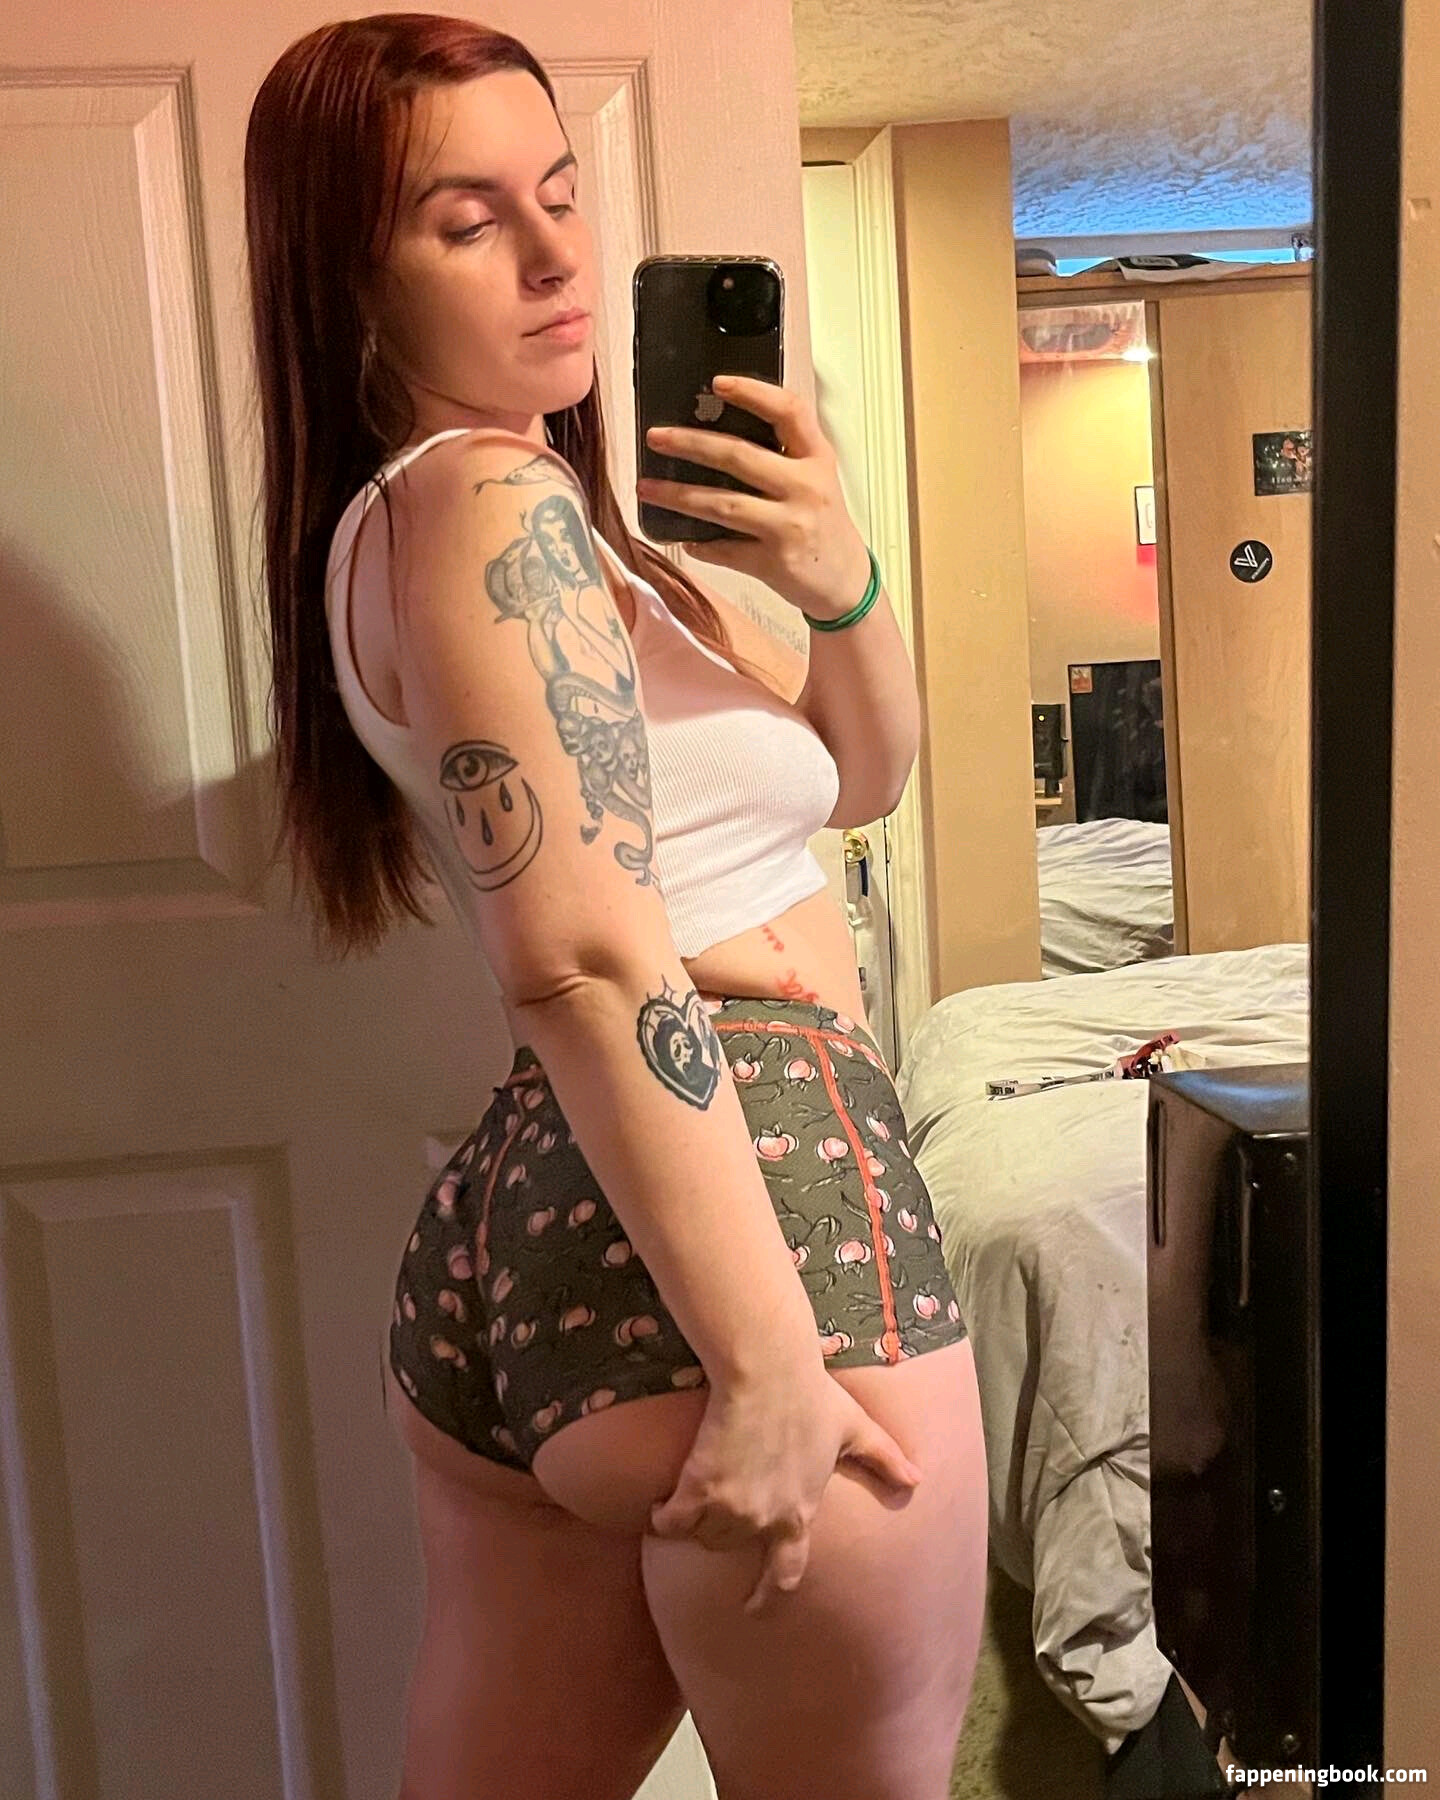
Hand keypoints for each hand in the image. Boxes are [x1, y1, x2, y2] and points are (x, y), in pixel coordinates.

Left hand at [636, 374, 871, 618]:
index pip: (789, 412)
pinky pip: (724, 550)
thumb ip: (783, 455)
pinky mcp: (774, 562)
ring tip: (646, 488)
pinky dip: (699, 544)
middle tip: (656, 438)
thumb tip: (714, 435)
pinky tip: (682, 538)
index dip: (753, 393)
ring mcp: (789, 526)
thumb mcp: (816, 478)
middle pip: (739, 456)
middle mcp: (805, 487)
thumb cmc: (823, 523)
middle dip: (690, 444)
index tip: (718, 383)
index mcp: (816, 458)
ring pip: (722, 504)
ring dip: (678, 496)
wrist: (846, 582)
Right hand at [647, 1361, 922, 1615]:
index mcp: (800, 1513)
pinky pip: (669, 1522)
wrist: (768, 1370)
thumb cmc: (811, 1394)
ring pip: (700, 1535)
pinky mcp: (698, 1490)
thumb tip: (918, 1481)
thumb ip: (884, 1459)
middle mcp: (765, 1521)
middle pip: (729, 1546)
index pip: (786, 1573)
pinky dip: (663, 1516)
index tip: (753, 1608)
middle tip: (714, 1502)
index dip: (768, 1595)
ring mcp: (731, 1510)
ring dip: (692, 1522)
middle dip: (721, 1529)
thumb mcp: (855, 1429)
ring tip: (689, 1498)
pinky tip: (661, 1503)